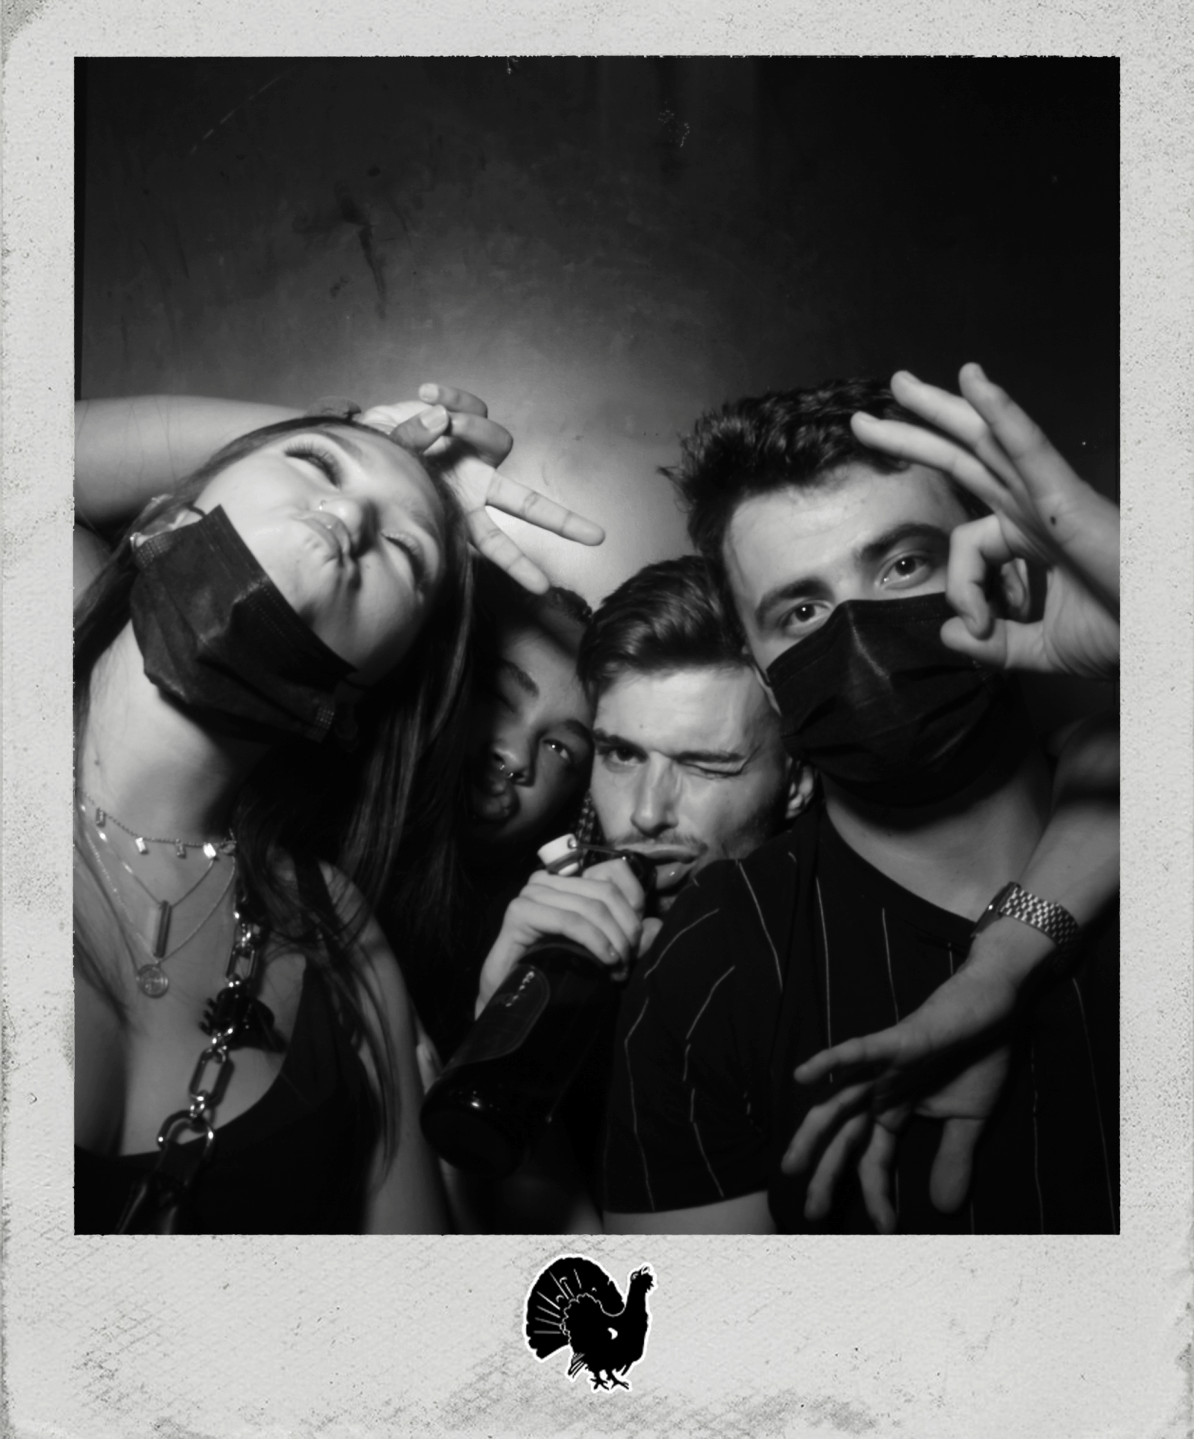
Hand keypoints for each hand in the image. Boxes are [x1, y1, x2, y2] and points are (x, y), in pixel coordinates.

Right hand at [360, 383, 604, 593]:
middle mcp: (477, 487)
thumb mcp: (387, 462)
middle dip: (562, 522)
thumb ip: (412, 444)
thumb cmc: (378, 463)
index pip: (495, 543)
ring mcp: (476, 455)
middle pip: (527, 505)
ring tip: (436, 418)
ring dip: (472, 427)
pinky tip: (426, 391)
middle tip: (597, 538)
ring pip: (501, 441)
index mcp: (459, 512)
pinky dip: (452, 396)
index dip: (518, 565)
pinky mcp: (470, 421)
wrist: (365, 436)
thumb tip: (443, 420)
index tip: (543, 587)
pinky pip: (473, 405)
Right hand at [476, 858, 652, 1013]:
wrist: (514, 999)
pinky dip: (594, 941)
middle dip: (625, 929)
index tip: (638, 937)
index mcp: (569, 881)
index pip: (615, 871)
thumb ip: (629, 939)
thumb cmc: (558, 973)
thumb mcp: (603, 953)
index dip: (635, 901)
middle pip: (606, 892)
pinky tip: (605, 962)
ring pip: (591, 907)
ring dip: (612, 941)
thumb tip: (656, 926)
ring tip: (617, 969)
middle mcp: (548, 880)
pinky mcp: (520, 911)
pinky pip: (570, 920)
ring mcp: (532, 893)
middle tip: (628, 962)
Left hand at [781, 958, 1018, 1231]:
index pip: (874, 1160)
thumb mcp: (968, 1122)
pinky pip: (859, 1051)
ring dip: (814, 1133)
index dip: (876, 1194)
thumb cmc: (979, 1057)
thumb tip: (946, 1210)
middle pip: (844, 1137)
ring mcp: (884, 1066)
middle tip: (811, 1213)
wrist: (998, 1008)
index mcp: (893, 1110)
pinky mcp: (898, 1041)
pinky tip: (802, 1075)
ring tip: (793, 1166)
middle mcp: (879, 1091)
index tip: (885, 1228)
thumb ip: (953, 1160)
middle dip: (826, 1174)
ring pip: (838, 1102)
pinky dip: (831, 1061)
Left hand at [851, 363, 1118, 678]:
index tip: (976, 626)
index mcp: (1030, 536)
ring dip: (940, 409)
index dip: (959, 587)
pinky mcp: (1069, 499)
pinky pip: (1030, 449)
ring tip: (898, 384)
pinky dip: (1002, 415)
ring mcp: (1051, 498)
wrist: (1165, 637)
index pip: (965, 541)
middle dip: (916, 434)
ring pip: (985, 441)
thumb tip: (948, 635)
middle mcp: (1036, 507)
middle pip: (964, 459)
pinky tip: (975, 383)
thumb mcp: (1040, 649)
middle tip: (867, 416)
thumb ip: (994, 645)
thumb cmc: (1123, 634)